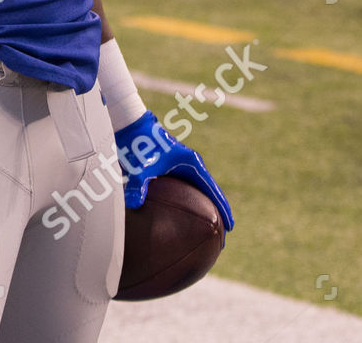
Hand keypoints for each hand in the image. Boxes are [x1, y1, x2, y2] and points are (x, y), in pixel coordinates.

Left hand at [114, 111, 234, 230]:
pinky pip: (185, 190)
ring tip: (206, 231)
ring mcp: (181, 167)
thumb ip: (137, 185)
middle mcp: (190, 165)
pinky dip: (187, 204)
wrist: (130, 124)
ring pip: (198, 192)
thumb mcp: (139, 166)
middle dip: (215, 214)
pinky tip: (180, 220)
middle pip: (208, 193)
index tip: (230, 227)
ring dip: (203, 209)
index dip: (223, 210)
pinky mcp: (171, 168)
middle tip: (221, 237)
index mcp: (191, 163)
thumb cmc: (138, 144)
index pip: (213, 190)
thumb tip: (134, 205)